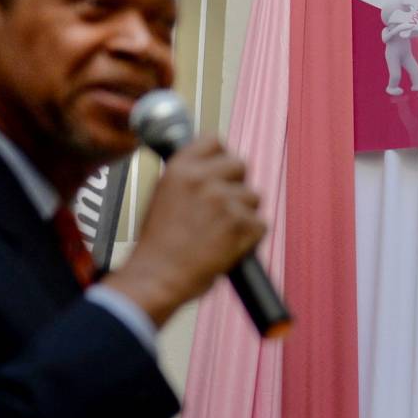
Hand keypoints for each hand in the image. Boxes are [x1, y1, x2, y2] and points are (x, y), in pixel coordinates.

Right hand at [101, 137, 262, 324]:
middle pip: (240, 165)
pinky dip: (250, 238)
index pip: (214, 141)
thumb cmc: (158, 244)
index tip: (219, 172)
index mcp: (181, 168)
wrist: (157, 277)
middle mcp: (203, 179)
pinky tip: (228, 247)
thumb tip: (213, 169)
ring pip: (254, 197)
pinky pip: (260, 224)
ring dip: (243, 214)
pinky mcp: (242, 225)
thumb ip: (188, 178)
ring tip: (220, 233)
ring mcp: (224, 201)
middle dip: (236, 185)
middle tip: (223, 208)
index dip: (220, 157)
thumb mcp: (163, 195)